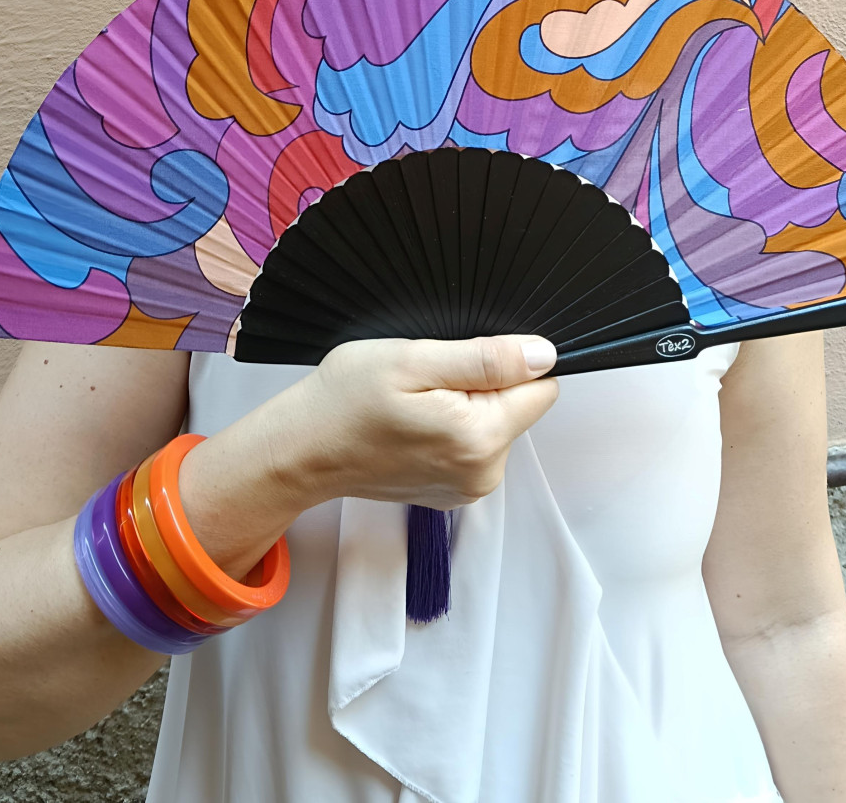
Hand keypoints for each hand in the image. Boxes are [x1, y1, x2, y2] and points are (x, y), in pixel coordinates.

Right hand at [283, 335, 559, 509]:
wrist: (301, 450)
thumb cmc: (345, 401)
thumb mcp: (413, 359)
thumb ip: (486, 359)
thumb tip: (544, 355)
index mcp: (480, 437)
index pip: (541, 387)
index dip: (508, 363)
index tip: (463, 361)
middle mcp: (484, 472)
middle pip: (518, 407)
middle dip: (483, 385)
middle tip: (427, 382)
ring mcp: (468, 486)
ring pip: (496, 424)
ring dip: (465, 406)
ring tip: (416, 403)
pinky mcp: (452, 490)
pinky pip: (474, 444)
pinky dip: (451, 427)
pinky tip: (412, 423)